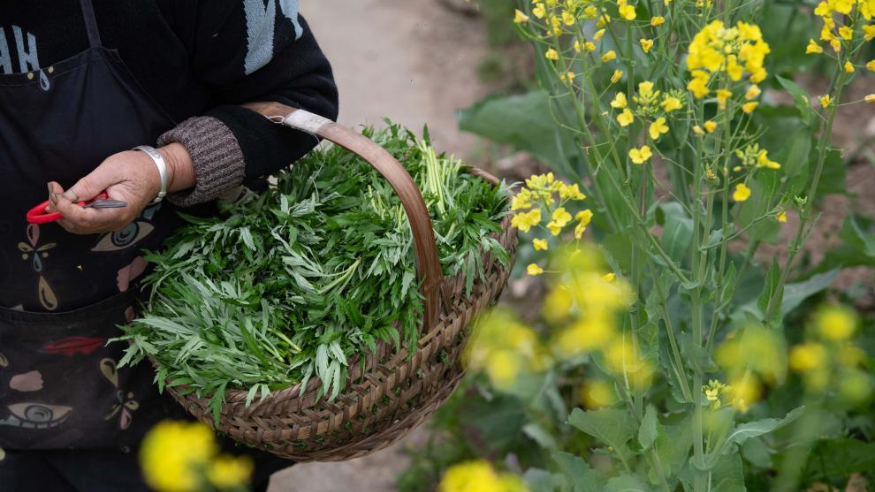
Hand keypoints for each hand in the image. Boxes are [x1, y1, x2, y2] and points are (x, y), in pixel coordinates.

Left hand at [46, 143, 194, 234]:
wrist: (156, 173)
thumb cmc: (137, 168)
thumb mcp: (111, 170)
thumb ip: (89, 185)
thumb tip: (67, 196)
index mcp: (117, 212)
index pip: (83, 218)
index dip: (63, 207)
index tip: (54, 189)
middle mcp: (114, 223)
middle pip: (78, 225)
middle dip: (59, 210)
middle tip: (53, 190)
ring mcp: (112, 223)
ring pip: (79, 226)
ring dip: (63, 213)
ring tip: (58, 194)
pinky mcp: (108, 219)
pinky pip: (85, 223)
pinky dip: (72, 213)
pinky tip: (69, 200)